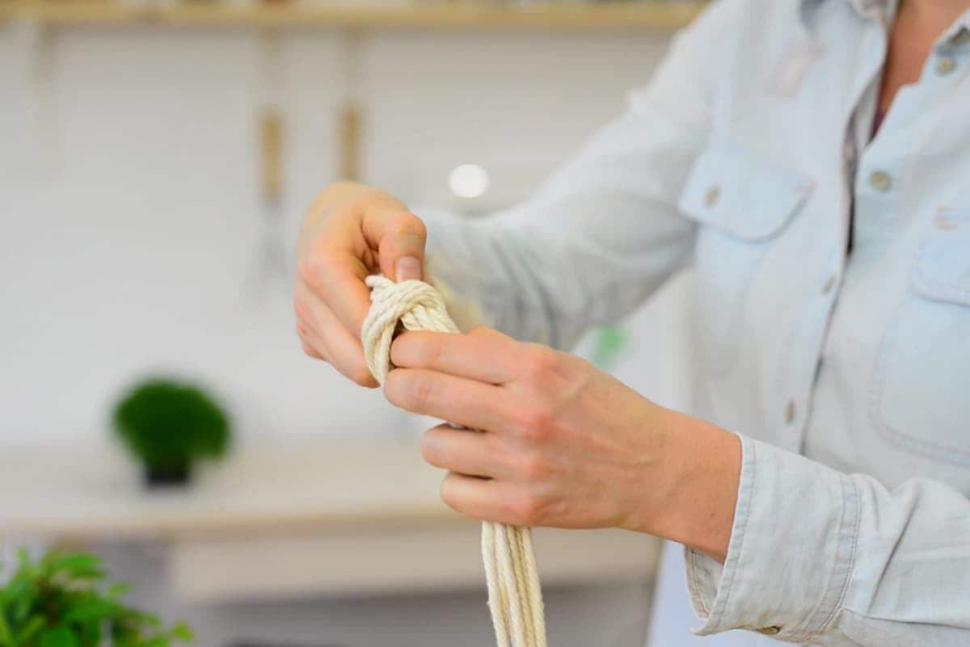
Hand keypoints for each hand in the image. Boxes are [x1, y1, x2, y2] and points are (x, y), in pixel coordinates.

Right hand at [294, 181, 426, 386]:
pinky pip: (348, 365)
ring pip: (354, 370)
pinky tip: (379, 323)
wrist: (327, 218)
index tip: (426, 317)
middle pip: (358, 364)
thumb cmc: (364, 216)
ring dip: (382, 352)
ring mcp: (305, 325)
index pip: (365, 328)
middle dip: (394, 351)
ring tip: (398, 319)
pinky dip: (369, 352)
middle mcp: (306, 303)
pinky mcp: (311, 339)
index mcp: (322, 269)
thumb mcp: (393, 214)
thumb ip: (405, 244)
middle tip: (417, 325)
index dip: (402, 332)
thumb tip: (409, 285)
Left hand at [385, 327, 741, 561]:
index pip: (440, 350)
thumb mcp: (561, 363)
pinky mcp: (521, 508)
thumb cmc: (604, 409)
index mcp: (533, 367)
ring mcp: (520, 464)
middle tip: (403, 387)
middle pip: (420, 393)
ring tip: (473, 439)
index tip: (399, 352)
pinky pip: (453, 492)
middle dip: (400, 386)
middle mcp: (523, 412)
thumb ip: (501, 352)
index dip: (406, 349)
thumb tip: (443, 343)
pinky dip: (462, 483)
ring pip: (433, 446)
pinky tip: (485, 473)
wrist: (655, 469)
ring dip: (443, 441)